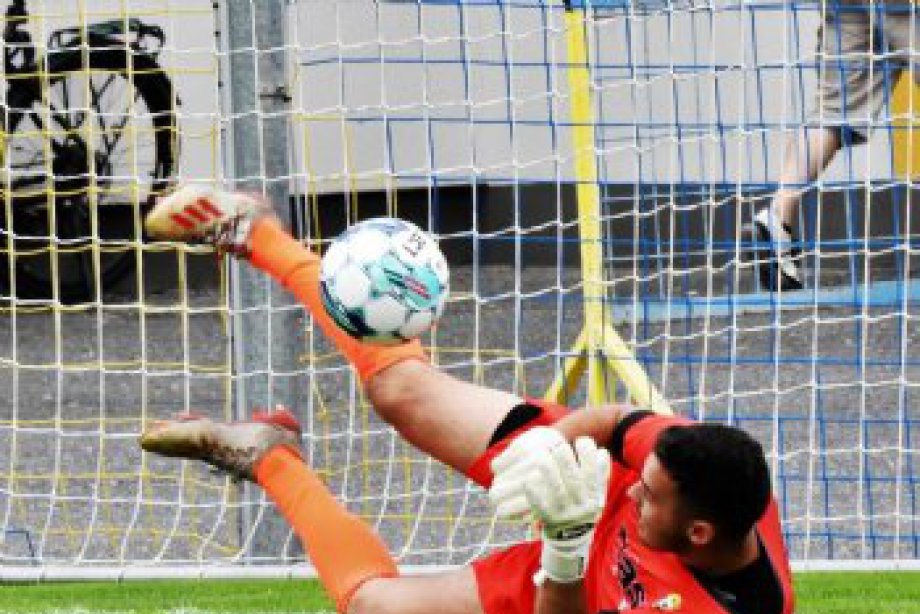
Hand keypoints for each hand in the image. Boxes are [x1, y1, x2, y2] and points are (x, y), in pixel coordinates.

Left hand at [489, 429, 610, 582]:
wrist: (572, 537)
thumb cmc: (584, 505)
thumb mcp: (597, 494)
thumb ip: (601, 474)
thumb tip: (601, 452)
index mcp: (595, 496)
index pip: (594, 472)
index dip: (589, 454)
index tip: (582, 441)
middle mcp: (581, 505)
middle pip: (574, 479)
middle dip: (566, 459)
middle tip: (559, 445)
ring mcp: (564, 512)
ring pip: (557, 490)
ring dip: (549, 471)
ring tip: (542, 456)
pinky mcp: (548, 518)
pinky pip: (540, 505)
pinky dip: (534, 492)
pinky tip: (528, 479)